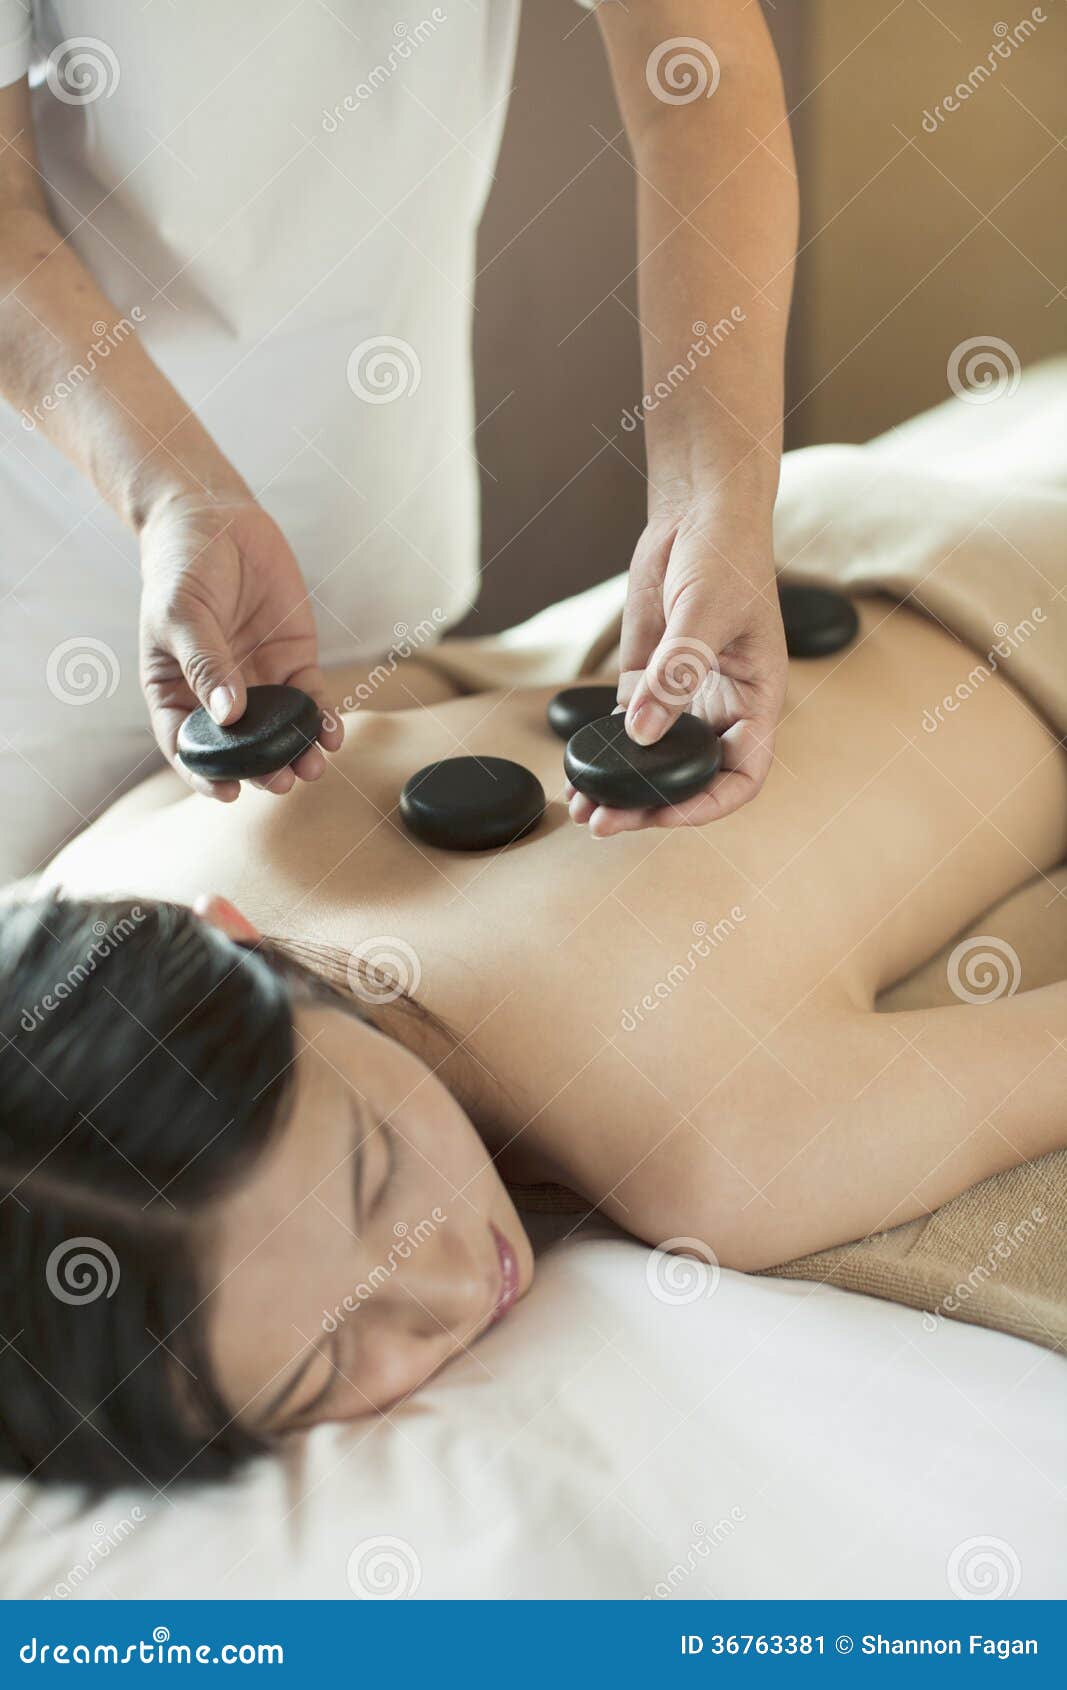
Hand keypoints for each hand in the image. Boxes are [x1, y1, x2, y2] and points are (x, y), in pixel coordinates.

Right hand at [139, 493, 342, 799]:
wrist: (217, 519)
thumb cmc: (182, 567)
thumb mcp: (183, 614)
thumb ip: (206, 664)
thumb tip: (229, 715)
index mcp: (176, 691)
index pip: (188, 744)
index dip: (206, 774)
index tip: (229, 793)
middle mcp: (218, 695)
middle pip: (240, 746)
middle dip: (262, 768)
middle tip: (282, 781)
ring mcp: (258, 681)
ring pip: (279, 731)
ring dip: (296, 752)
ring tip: (312, 766)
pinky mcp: (293, 662)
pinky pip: (310, 700)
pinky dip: (321, 719)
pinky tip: (331, 732)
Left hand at [568, 500, 786, 836]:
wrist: (698, 512)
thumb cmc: (726, 554)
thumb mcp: (705, 611)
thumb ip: (675, 673)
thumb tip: (642, 732)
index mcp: (756, 700)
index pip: (741, 775)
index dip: (707, 803)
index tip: (665, 813)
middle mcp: (722, 708)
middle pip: (690, 778)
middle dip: (648, 806)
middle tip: (603, 823)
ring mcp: (683, 698)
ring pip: (654, 761)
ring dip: (619, 787)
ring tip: (580, 808)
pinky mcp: (649, 681)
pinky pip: (626, 730)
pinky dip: (603, 753)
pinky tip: (575, 770)